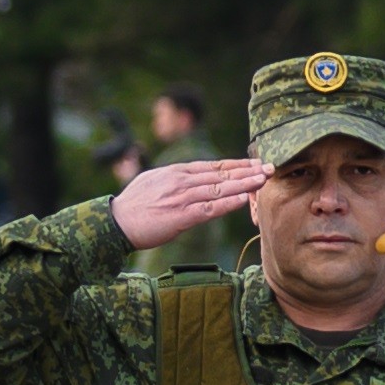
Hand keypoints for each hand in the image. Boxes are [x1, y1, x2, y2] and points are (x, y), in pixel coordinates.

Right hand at [115, 156, 264, 247]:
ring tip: (263, 179)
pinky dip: (227, 203)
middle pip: (221, 174)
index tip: (255, 162)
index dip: (236, 164)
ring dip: (244, 183)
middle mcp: (181, 181)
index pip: (213, 166)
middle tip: (269, 167)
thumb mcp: (153, 181)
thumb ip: (175, 178)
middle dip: (247, 170)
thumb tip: (191, 176)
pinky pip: (210, 209)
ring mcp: (182, 198)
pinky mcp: (181, 216)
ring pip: (220, 188)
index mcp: (175, 172)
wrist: (115, 222)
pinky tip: (244, 199)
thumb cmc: (133, 205)